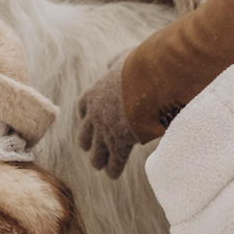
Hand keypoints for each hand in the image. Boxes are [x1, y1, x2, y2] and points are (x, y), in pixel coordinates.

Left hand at [73, 58, 137, 177]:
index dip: (86, 117)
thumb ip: (113, 62)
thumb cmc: (140, 67)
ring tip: (102, 165)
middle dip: (89, 143)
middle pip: (85, 136)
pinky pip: (114, 163)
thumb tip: (109, 64)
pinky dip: (113, 170)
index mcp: (93, 94)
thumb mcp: (123, 58)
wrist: (150, 82)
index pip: (82, 110)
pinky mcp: (121, 145)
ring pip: (96, 154)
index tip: (90, 121)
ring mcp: (106, 133)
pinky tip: (114, 175)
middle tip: (93, 148)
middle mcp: (94, 116)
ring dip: (98, 160)